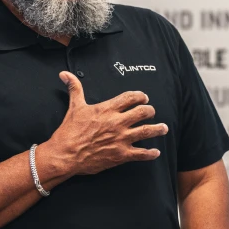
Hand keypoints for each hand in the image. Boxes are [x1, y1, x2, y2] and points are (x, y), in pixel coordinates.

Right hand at [44, 71, 167, 175]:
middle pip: (142, 113)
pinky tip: (155, 152)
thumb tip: (65, 74)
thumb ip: (74, 88)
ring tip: (164, 128)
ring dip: (158, 129)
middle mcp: (117, 122)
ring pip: (146, 131)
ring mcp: (121, 139)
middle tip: (152, 112)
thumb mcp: (74, 107)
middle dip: (150, 111)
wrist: (65, 155)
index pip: (130, 98)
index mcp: (107, 109)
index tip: (144, 98)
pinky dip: (150, 153)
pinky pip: (141, 154)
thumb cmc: (69, 131)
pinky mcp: (121, 155)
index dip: (140, 96)